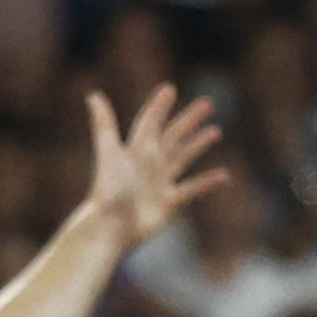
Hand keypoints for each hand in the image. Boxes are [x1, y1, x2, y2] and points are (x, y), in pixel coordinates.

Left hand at [81, 85, 226, 247]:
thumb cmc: (108, 191)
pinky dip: (208, 183)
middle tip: (207, 104)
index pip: (151, 121)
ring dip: (199, 144)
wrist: (111, 227)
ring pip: (184, 158)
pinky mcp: (169, 204)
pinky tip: (224, 176)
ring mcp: (160, 184)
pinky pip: (193, 189)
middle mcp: (149, 164)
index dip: (160, 106)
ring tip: (216, 131)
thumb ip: (104, 123)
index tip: (170, 89)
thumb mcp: (109, 152)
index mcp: (137, 149)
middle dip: (189, 120)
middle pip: (173, 136)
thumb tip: (93, 95)